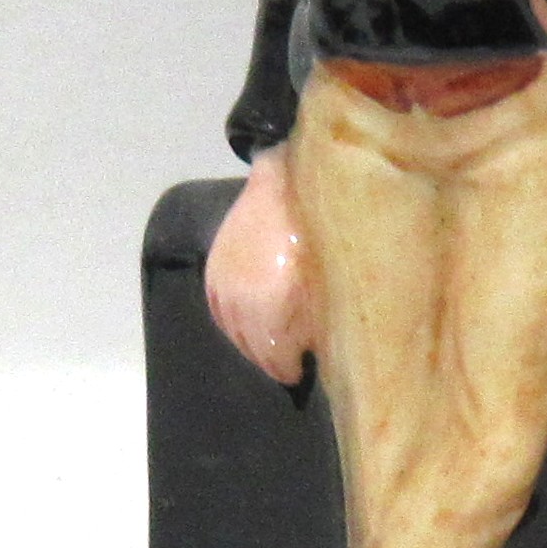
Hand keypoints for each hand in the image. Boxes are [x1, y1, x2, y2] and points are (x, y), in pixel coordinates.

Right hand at [204, 145, 314, 384]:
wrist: (288, 178)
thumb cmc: (322, 230)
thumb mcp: (332, 280)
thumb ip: (320, 322)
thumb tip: (315, 352)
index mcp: (269, 304)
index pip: (274, 356)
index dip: (291, 369)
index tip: (305, 370)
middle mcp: (238, 299)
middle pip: (251, 347)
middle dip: (273, 357)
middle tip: (292, 361)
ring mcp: (221, 281)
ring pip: (233, 330)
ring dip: (252, 342)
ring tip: (272, 345)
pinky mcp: (214, 266)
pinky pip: (218, 309)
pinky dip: (233, 323)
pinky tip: (246, 326)